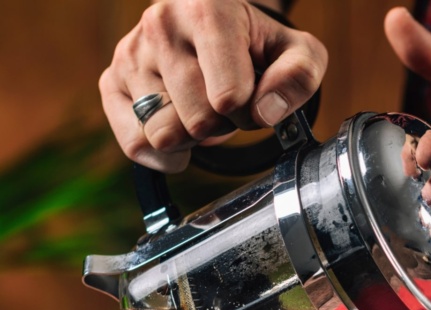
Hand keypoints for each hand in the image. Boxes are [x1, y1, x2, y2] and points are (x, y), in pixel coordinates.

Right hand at [99, 0, 326, 171]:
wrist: (214, 27)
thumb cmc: (259, 44)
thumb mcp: (298, 53)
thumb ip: (299, 77)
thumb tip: (266, 111)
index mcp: (208, 10)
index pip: (228, 96)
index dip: (250, 111)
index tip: (253, 95)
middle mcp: (161, 25)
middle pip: (198, 120)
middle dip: (223, 124)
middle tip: (229, 103)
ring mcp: (131, 53)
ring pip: (164, 133)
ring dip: (193, 136)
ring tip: (203, 107)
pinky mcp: (111, 81)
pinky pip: (135, 143)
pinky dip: (163, 154)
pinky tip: (181, 133)